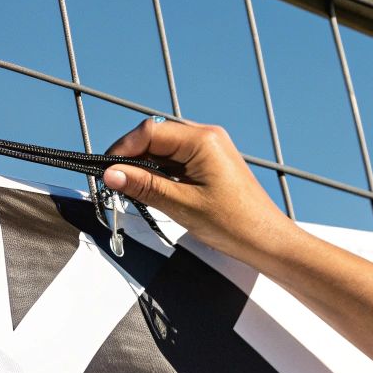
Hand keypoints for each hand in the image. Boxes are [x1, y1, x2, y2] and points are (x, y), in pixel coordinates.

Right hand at [102, 118, 299, 262]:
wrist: (267, 241)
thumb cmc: (234, 224)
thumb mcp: (182, 205)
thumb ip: (144, 186)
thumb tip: (110, 174)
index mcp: (202, 139)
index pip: (150, 131)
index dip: (123, 149)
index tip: (106, 171)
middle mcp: (206, 136)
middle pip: (155, 136)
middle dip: (132, 157)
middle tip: (115, 183)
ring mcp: (209, 149)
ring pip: (164, 149)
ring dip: (145, 167)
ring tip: (133, 191)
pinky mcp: (210, 163)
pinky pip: (176, 160)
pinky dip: (160, 173)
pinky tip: (153, 191)